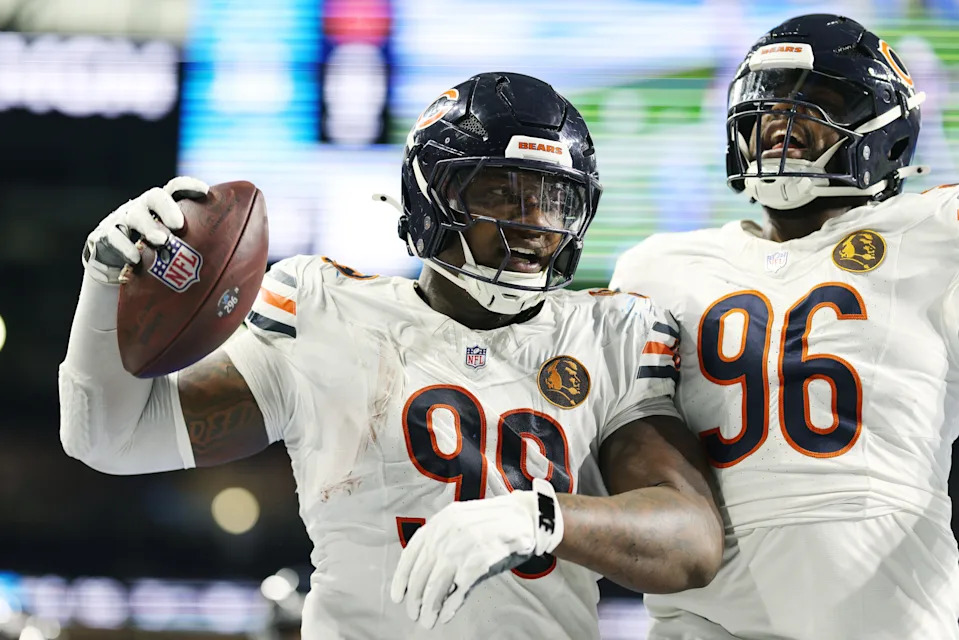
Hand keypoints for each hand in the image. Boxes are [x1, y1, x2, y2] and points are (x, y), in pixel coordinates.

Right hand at [82, 176, 208, 283]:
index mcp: (162, 206)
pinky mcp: (104, 235)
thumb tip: (230, 255)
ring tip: (161, 240)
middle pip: (154, 197)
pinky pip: (113, 237)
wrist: (115, 264)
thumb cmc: (154, 252)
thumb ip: (194, 241)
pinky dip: (125, 247)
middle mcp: (143, 207)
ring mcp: (122, 219)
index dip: (189, 186)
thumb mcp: (173, 244)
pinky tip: (136, 258)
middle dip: (167, 208)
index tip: (205, 191)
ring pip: (135, 216)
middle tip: (179, 224)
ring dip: (149, 228)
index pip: (176, 188)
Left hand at [390, 478, 563, 628]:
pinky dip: (450, 605)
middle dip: (416, 598)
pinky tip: (446, 614)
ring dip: (429, 606)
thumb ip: (441, 545)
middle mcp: (447, 533)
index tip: (398, 596)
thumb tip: (424, 580)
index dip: (401, 577)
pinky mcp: (480, 561)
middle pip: (422, 573)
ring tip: (428, 620)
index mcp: (439, 522)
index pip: (412, 553)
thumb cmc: (492, 524)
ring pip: (437, 584)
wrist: (525, 517)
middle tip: (414, 615)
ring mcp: (463, 547)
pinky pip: (459, 589)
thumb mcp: (460, 525)